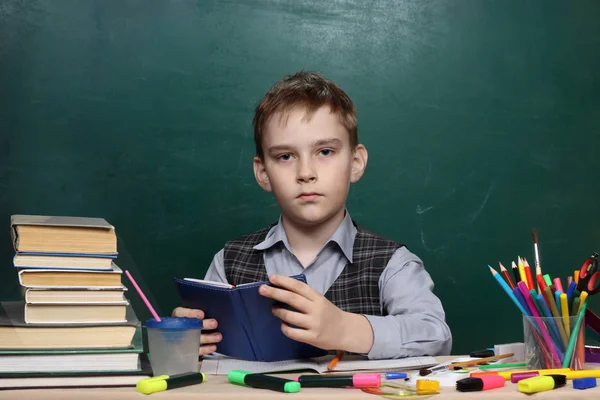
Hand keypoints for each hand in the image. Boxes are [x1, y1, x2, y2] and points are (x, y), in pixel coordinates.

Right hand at [171, 307, 221, 355]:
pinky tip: (213, 347)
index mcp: (178, 316)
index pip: (180, 312)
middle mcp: (179, 328)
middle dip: (203, 325)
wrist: (186, 339)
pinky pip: (196, 350)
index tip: (201, 314)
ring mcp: (183, 340)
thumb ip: (198, 314)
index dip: (191, 313)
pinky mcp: (188, 350)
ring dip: (207, 338)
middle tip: (214, 323)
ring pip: (194, 339)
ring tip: (218, 336)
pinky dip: (206, 349)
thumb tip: (214, 310)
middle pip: (190, 326)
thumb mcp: (194, 315)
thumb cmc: (193, 321)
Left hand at [258, 274, 372, 352]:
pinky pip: (293, 332)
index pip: (299, 287)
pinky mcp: (312, 337)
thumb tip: (281, 290)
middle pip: (292, 298)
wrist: (345, 331)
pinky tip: (283, 325)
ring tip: (273, 309)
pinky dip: (285, 328)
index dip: (284, 281)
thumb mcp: (320, 301)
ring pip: (290, 316)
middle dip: (275, 293)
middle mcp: (316, 309)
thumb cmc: (328, 314)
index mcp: (317, 297)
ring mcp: (314, 324)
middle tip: (262, 289)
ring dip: (278, 311)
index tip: (272, 278)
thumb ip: (305, 297)